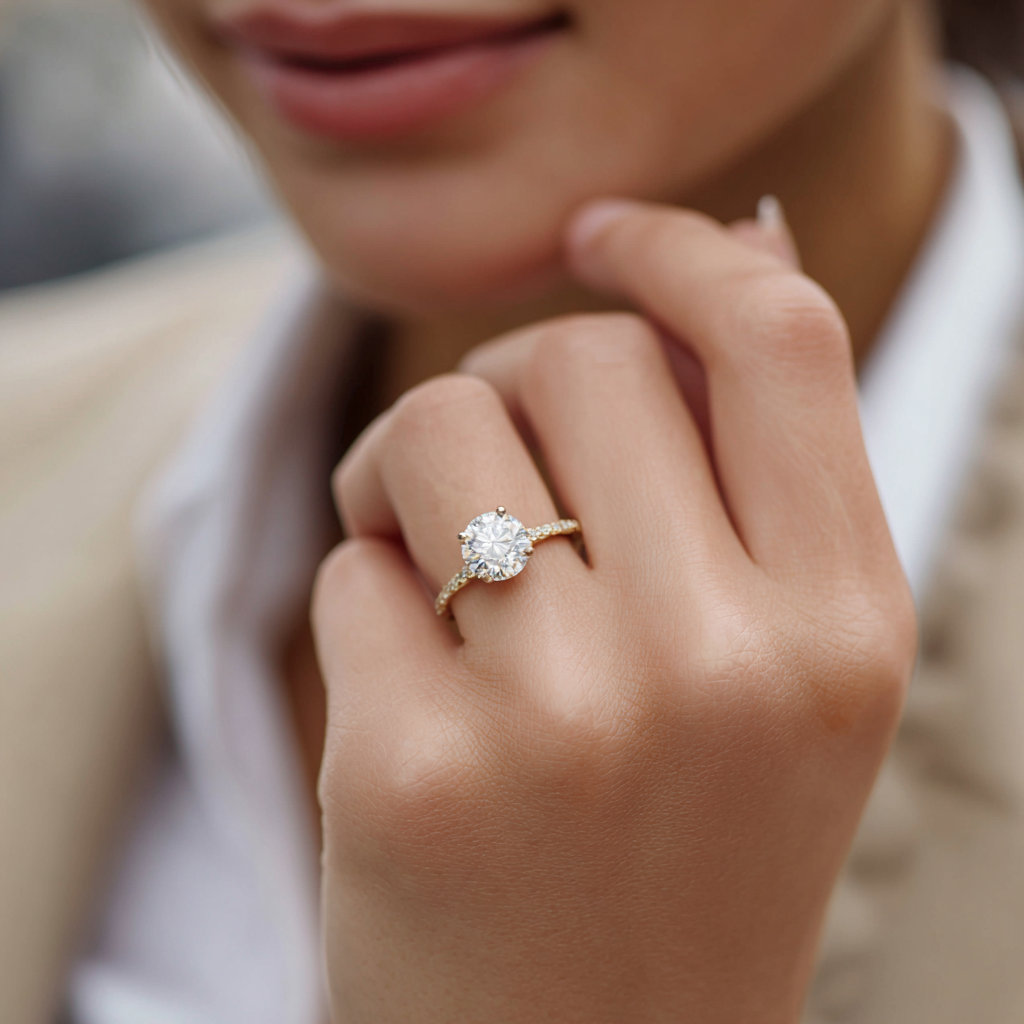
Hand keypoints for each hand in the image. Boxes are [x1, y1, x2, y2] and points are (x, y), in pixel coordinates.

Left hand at [313, 200, 916, 1022]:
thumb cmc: (682, 848)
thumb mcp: (781, 668)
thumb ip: (753, 464)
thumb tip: (739, 236)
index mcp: (846, 625)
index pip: (776, 336)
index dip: (681, 248)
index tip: (603, 233)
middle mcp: (726, 664)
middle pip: (573, 357)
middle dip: (503, 384)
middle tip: (485, 466)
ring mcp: (566, 723)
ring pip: (436, 433)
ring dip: (403, 468)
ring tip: (426, 557)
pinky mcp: (411, 777)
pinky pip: (352, 567)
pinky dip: (362, 597)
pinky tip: (404, 689)